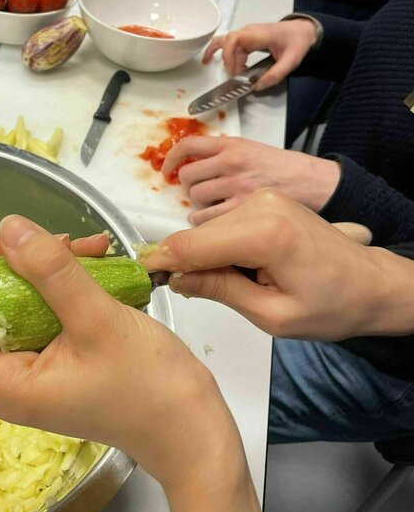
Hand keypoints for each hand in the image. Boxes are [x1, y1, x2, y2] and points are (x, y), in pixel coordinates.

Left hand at [0, 217, 236, 490]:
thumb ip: (52, 273)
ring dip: (37, 266)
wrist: (191, 428)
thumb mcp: (99, 321)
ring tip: (80, 243)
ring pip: (9, 304)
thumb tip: (8, 228)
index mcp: (4, 385)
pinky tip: (94, 255)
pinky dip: (61, 279)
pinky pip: (42, 308)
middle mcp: (8, 378)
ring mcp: (34, 366)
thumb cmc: (149, 387)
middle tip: (35, 238)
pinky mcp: (58, 354)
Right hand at [141, 189, 404, 340]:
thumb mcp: (272, 315)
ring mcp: (263, 197)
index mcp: (265, 234)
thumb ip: (220, 291)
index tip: (141, 278)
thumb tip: (175, 279)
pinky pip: (224, 223)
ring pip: (207, 229)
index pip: (191, 246)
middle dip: (186, 264)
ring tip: (237, 284)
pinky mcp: (264, 198)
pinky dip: (221, 246)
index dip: (161, 263)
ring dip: (206, 256)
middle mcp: (261, 204)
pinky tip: (242, 267)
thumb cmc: (331, 306)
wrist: (370, 283)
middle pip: (196, 236)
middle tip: (196, 295)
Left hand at [163, 135, 340, 224]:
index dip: (171, 158)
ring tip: (212, 210)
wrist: (313, 183)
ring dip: (197, 208)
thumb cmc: (283, 169)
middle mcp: (231, 164)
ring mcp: (237, 187)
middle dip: (190, 188)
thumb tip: (192, 164)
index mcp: (231, 146)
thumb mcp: (252, 149)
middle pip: (188, 178)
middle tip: (201, 194)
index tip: (166, 170)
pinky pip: (207, 220)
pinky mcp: (243, 210)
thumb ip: (223, 154)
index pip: (188, 145)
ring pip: (195, 200)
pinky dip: (205, 224)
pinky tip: (215, 224)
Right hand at [203, 19, 317, 89]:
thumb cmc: (297, 43)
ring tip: (208, 64)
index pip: (234, 40)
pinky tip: (214, 60)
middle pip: (228, 42)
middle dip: (226, 60)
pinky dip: (222, 52)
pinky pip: (230, 45)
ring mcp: (247, 34)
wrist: (303, 31)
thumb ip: (275, 75)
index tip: (234, 72)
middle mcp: (248, 32)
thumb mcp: (291, 61)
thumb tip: (257, 86)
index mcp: (257, 34)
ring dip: (219, 54)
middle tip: (233, 77)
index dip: (228, 55)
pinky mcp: (247, 39)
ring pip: (226, 43)